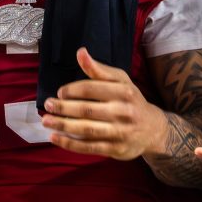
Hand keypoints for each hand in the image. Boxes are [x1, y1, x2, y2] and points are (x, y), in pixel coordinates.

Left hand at [41, 47, 165, 159]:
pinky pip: (90, 147)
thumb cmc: (130, 100)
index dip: (72, 90)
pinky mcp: (117, 149)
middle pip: (87, 110)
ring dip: (63, 126)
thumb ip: (98, 69)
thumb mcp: (120, 80)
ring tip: (46, 121)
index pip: (92, 89)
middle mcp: (123, 112)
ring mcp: (120, 132)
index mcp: (123, 91)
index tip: (59, 92)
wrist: (154, 129)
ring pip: (87, 129)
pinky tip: (55, 138)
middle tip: (47, 105)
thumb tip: (80, 52)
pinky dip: (70, 144)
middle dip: (64, 108)